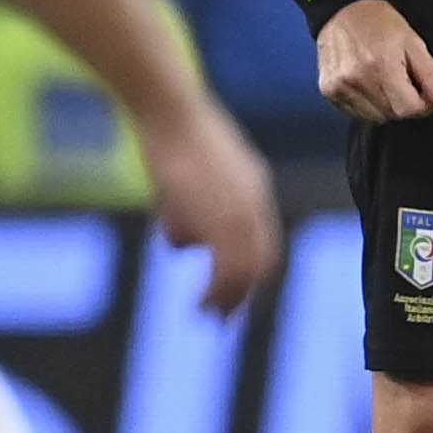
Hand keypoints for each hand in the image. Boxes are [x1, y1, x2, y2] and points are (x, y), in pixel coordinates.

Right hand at [134, 98, 282, 316]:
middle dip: (245, 293)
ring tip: (211, 319)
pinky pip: (227, 268)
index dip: (252, 272)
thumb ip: (190, 211)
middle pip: (260, 259)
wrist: (170, 113)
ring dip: (229, 299)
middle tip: (228, 319)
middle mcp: (254, 203)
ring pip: (245, 269)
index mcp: (253, 188)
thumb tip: (182, 243)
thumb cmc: (169, 136)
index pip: (263, 241)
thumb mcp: (186, 177)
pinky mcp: (221, 218)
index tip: (240, 295)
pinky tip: (200, 307)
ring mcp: (241, 212)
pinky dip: (217, 293)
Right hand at [314, 0, 432, 122]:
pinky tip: (368, 83)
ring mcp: (339, 87)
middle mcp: (356, 79)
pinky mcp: (328, 90)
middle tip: (402, 79)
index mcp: (381, 66)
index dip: (423, 104)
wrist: (343, 9)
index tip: (423, 90)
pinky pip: (356, 113)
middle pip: (392, 115)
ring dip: (386, 105)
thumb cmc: (381, 23)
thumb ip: (432, 77)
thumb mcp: (415, 44)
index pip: (409, 109)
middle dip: (404, 103)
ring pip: (375, 117)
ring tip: (384, 79)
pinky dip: (368, 105)